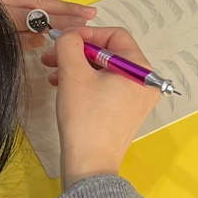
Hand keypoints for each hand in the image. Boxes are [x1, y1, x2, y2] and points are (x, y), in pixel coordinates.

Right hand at [41, 26, 159, 188]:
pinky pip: (106, 87)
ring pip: (105, 70)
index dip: (87, 33)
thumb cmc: (85, 119)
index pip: (115, 36)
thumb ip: (70, 45)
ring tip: (53, 71)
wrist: (89, 165)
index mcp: (140, 70)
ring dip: (78, 67)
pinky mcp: (125, 112)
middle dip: (78, 52)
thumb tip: (70, 36)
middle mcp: (144, 83)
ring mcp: (136, 99)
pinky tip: (62, 85)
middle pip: (110, 53)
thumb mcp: (73, 74)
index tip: (64, 38)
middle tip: (53, 54)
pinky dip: (86, 82)